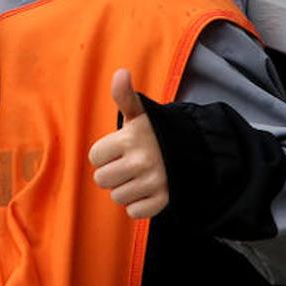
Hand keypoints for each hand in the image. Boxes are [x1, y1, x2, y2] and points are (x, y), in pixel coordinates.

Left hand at [88, 68, 168, 218]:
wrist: (190, 153)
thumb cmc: (153, 134)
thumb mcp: (139, 114)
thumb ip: (124, 96)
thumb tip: (121, 72)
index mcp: (131, 138)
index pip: (95, 157)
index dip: (104, 155)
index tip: (119, 149)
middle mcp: (143, 160)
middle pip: (102, 180)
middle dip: (112, 173)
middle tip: (127, 165)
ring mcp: (155, 182)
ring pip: (117, 197)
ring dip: (124, 189)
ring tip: (137, 177)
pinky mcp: (164, 200)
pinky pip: (134, 213)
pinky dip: (138, 205)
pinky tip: (146, 191)